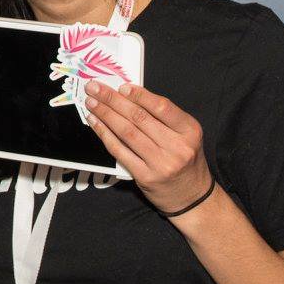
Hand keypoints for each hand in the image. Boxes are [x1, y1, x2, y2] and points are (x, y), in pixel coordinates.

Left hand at [83, 83, 211, 214]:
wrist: (192, 197)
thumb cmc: (185, 161)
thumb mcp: (185, 136)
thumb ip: (163, 118)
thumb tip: (129, 96)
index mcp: (190, 131)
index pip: (162, 107)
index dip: (139, 95)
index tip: (121, 86)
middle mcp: (177, 147)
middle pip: (139, 118)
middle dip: (113, 100)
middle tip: (95, 88)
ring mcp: (161, 163)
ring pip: (127, 133)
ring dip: (106, 115)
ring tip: (92, 103)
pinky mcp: (145, 177)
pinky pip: (120, 151)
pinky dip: (105, 135)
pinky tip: (96, 123)